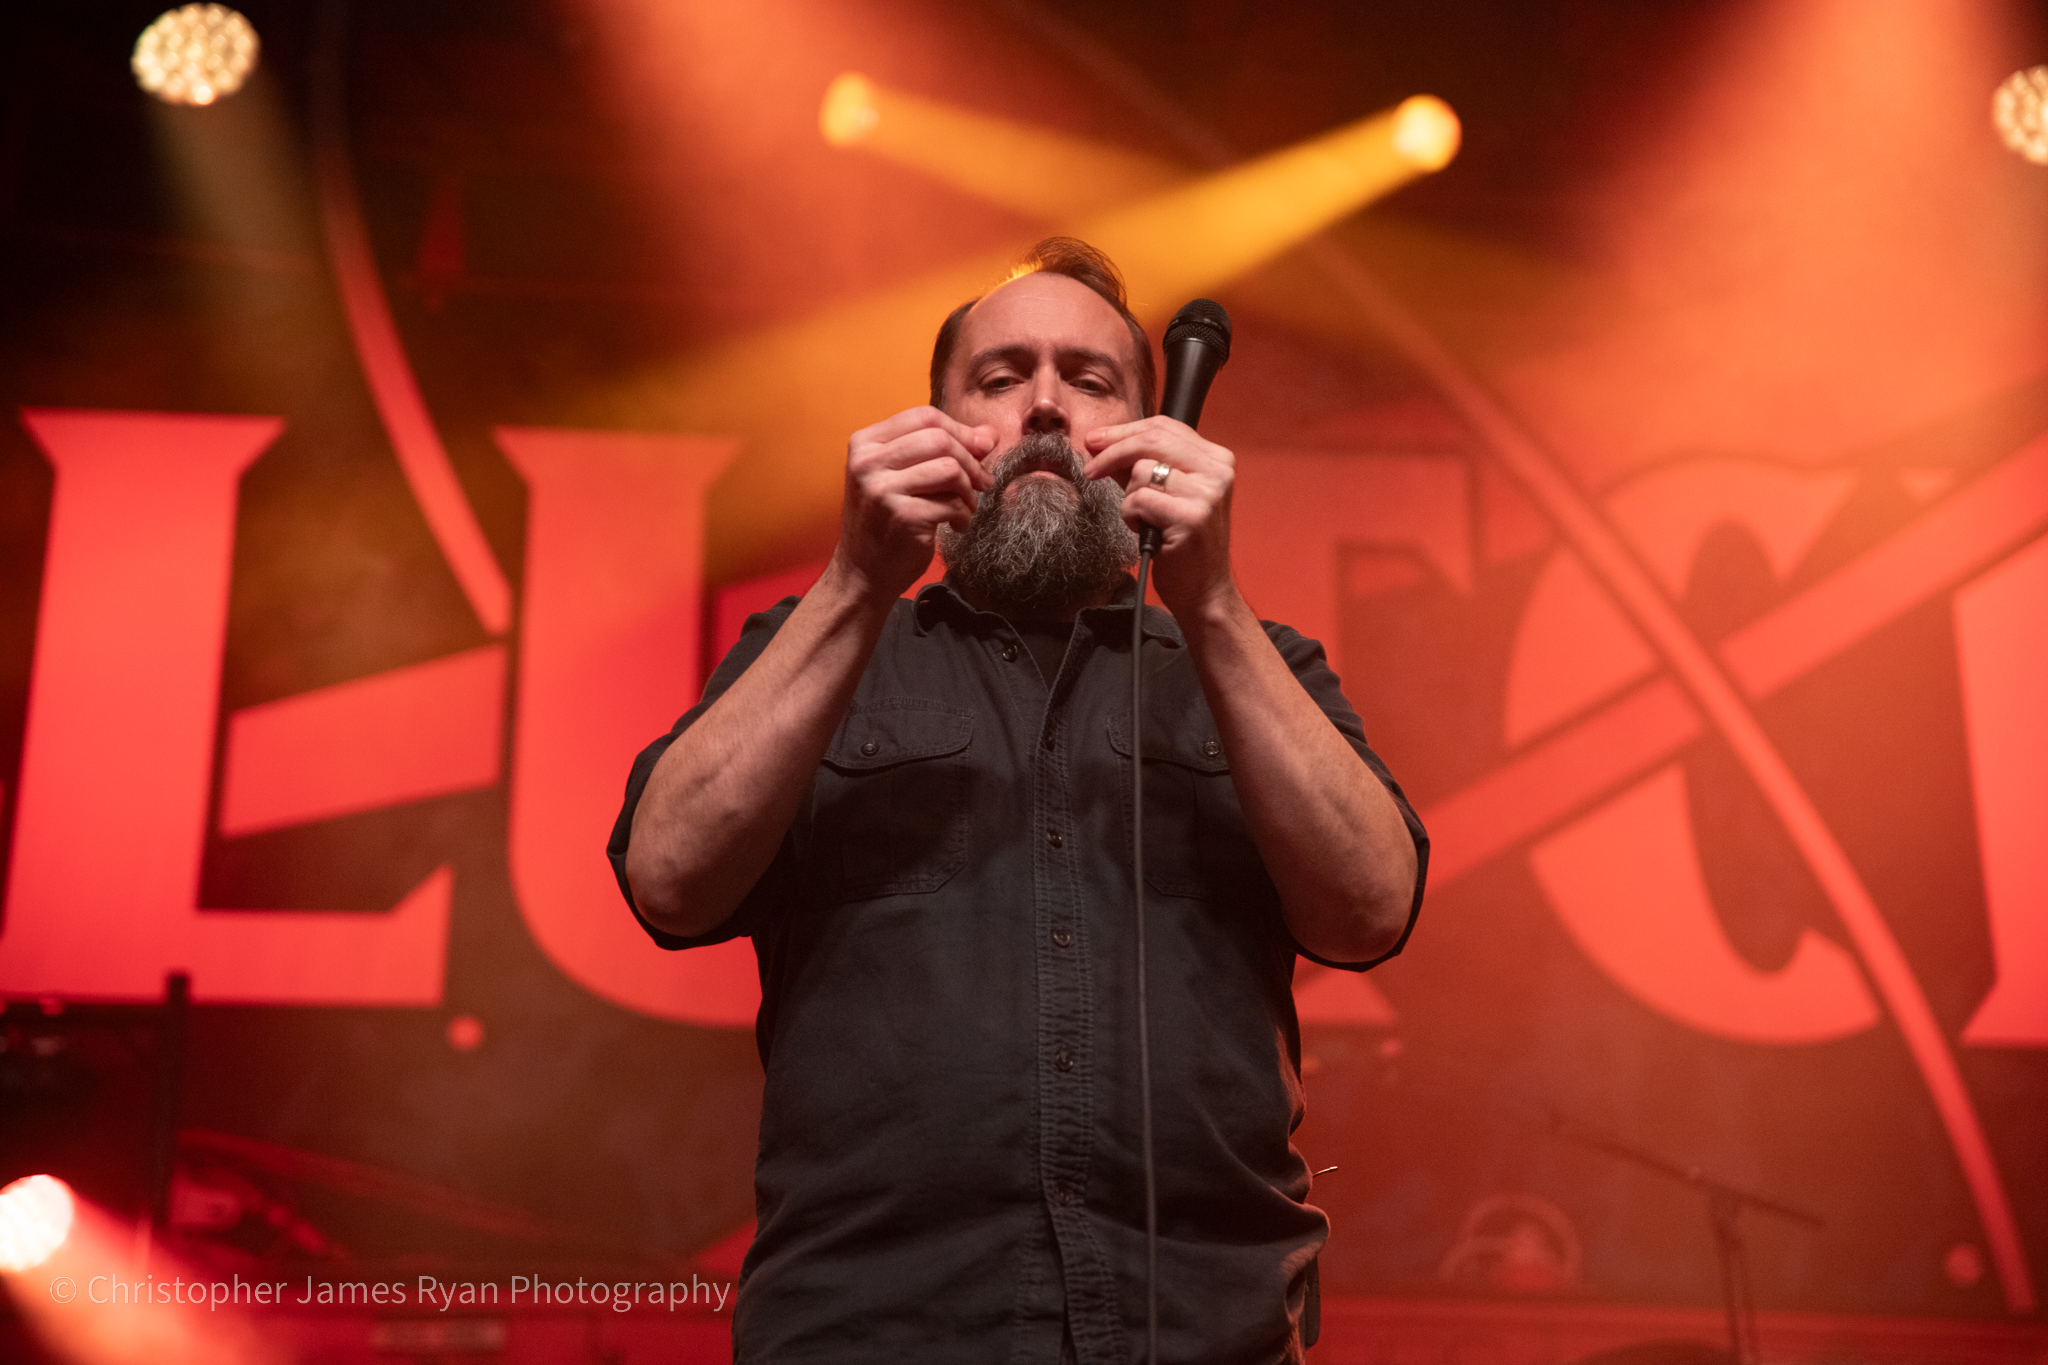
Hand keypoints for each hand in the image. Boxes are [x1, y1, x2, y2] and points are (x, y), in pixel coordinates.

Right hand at [837, 406, 995, 600]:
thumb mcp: (904, 477)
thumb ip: (941, 450)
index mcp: (865, 443)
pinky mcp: (901, 517)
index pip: (924, 416)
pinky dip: (963, 515)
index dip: (960, 430)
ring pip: (949, 469)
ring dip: (968, 490)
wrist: (863, 573)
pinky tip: (956, 525)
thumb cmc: (886, 522)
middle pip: (939, 439)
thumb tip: (989, 434)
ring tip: (966, 506)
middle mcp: (867, 462)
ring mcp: (881, 490)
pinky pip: (951, 503)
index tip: (980, 449)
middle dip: (971, 460)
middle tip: (982, 482)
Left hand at [1083, 416, 1235, 614]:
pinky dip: (1131, 515)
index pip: (1164, 426)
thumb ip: (1139, 466)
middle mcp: (1218, 471)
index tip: (1095, 441)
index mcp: (1216, 459)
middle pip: (1152, 440)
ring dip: (1128, 496)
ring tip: (1141, 517)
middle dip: (1112, 451)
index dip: (1123, 431)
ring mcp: (1207, 493)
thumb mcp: (1165, 495)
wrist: (1204, 590)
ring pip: (1143, 471)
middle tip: (1090, 468)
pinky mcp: (1191, 517)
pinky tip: (1144, 530)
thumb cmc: (1181, 543)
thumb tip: (1100, 442)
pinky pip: (1139, 499)